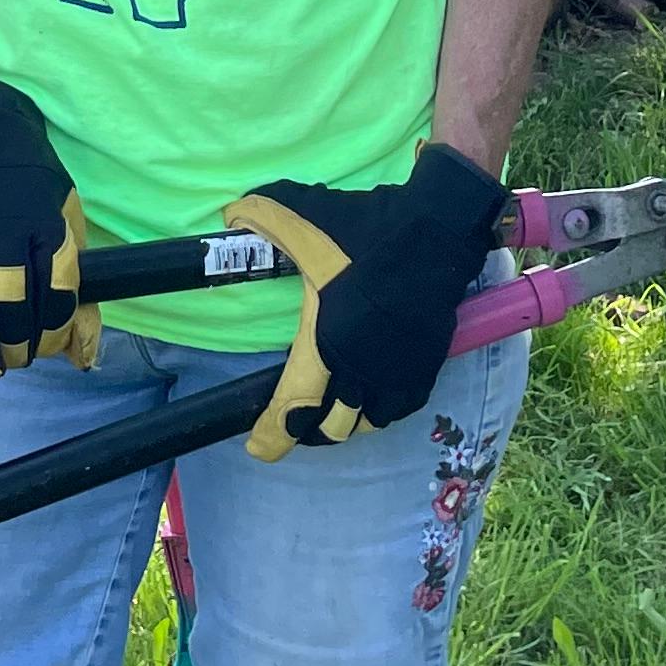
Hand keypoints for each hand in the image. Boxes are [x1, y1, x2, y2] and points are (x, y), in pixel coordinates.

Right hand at [0, 71, 97, 378]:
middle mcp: (1, 221)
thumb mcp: (67, 228)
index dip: (50, 331)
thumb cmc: (32, 191)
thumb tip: (82, 358)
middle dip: (11, 341)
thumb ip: (78, 293)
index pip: (53, 290)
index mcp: (44, 224)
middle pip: (5, 294)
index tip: (42, 350)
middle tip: (9, 361)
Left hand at [227, 143, 508, 458]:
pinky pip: (397, 412)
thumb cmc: (368, 230)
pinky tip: (368, 399)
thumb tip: (228, 216)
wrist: (436, 233)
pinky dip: (377, 413)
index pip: (294, 405)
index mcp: (326, 340)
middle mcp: (361, 369)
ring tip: (328, 412)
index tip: (258, 449)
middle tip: (291, 423)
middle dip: (306, 431)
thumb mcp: (306, 217)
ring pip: (366, 424)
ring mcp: (397, 374)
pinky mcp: (424, 369)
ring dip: (343, 423)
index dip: (273, 434)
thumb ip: (263, 218)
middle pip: (331, 428)